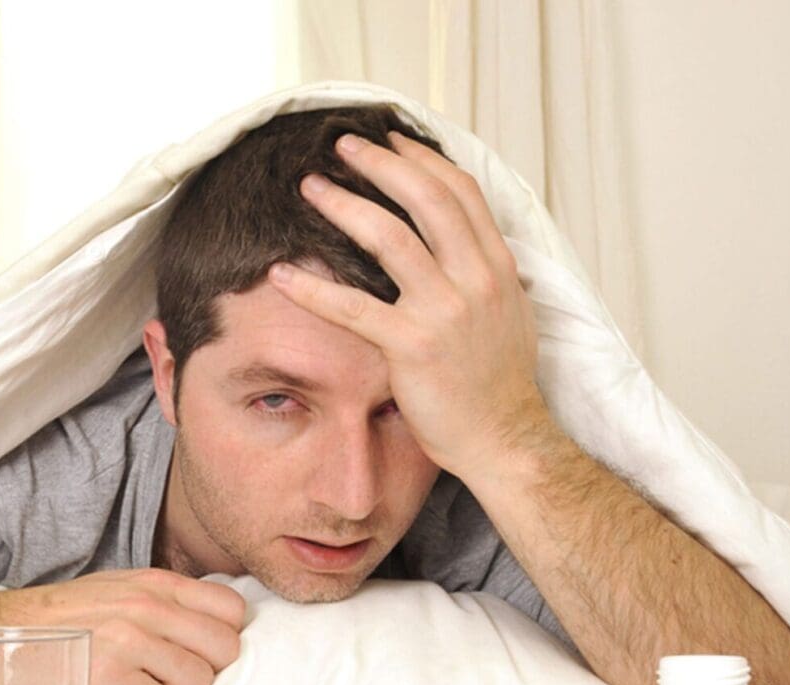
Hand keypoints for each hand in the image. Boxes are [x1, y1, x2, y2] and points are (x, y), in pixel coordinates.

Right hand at [4, 568, 245, 684]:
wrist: (4, 635)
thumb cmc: (63, 617)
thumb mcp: (119, 587)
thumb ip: (166, 600)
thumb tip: (211, 625)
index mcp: (155, 584)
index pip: (231, 609)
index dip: (222, 635)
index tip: (200, 649)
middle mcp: (148, 609)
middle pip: (224, 649)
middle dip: (206, 669)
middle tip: (174, 675)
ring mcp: (129, 643)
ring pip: (198, 682)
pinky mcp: (109, 680)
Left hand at [268, 130, 554, 483]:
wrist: (506, 438)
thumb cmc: (500, 385)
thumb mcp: (509, 314)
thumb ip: (487, 275)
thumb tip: (472, 247)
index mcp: (498, 266)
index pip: (460, 192)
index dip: (421, 160)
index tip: (391, 140)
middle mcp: (475, 278)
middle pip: (424, 198)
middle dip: (380, 163)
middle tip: (342, 146)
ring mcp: (444, 310)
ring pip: (389, 237)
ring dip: (343, 205)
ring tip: (309, 188)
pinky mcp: (411, 346)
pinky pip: (352, 308)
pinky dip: (312, 288)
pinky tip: (280, 275)